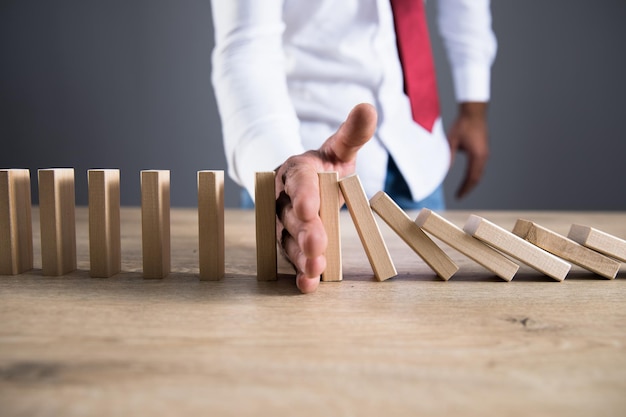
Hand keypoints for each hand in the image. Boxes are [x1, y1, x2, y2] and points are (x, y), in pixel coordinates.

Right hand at [275, 103, 376, 292]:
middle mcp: (284, 197)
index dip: (303, 196)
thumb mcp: (339, 148)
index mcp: (296, 171)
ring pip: (288, 240)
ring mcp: (283, 222)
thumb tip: (368, 107)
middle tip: (317, 247)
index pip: (298, 182)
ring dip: (301, 256)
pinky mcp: (288, 242)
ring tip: (315, 271)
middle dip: (305, 232)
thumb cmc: (325, 166)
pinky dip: (299, 272)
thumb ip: (352, 134)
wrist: (305, 183)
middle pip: (291, 215)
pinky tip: (308, 286)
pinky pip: (292, 257)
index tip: (309, 210)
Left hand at [447, 102, 489, 198]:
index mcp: (477, 155)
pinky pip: (479, 166)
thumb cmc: (463, 125)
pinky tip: (467, 177)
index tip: (458, 197)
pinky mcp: (483, 149)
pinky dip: (473, 174)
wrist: (474, 112)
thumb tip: (444, 170)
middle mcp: (484, 156)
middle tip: (459, 196)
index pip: (471, 178)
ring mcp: (485, 153)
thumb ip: (449, 156)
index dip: (465, 189)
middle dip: (468, 188)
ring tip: (463, 189)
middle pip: (477, 178)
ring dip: (471, 181)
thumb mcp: (452, 141)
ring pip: (479, 172)